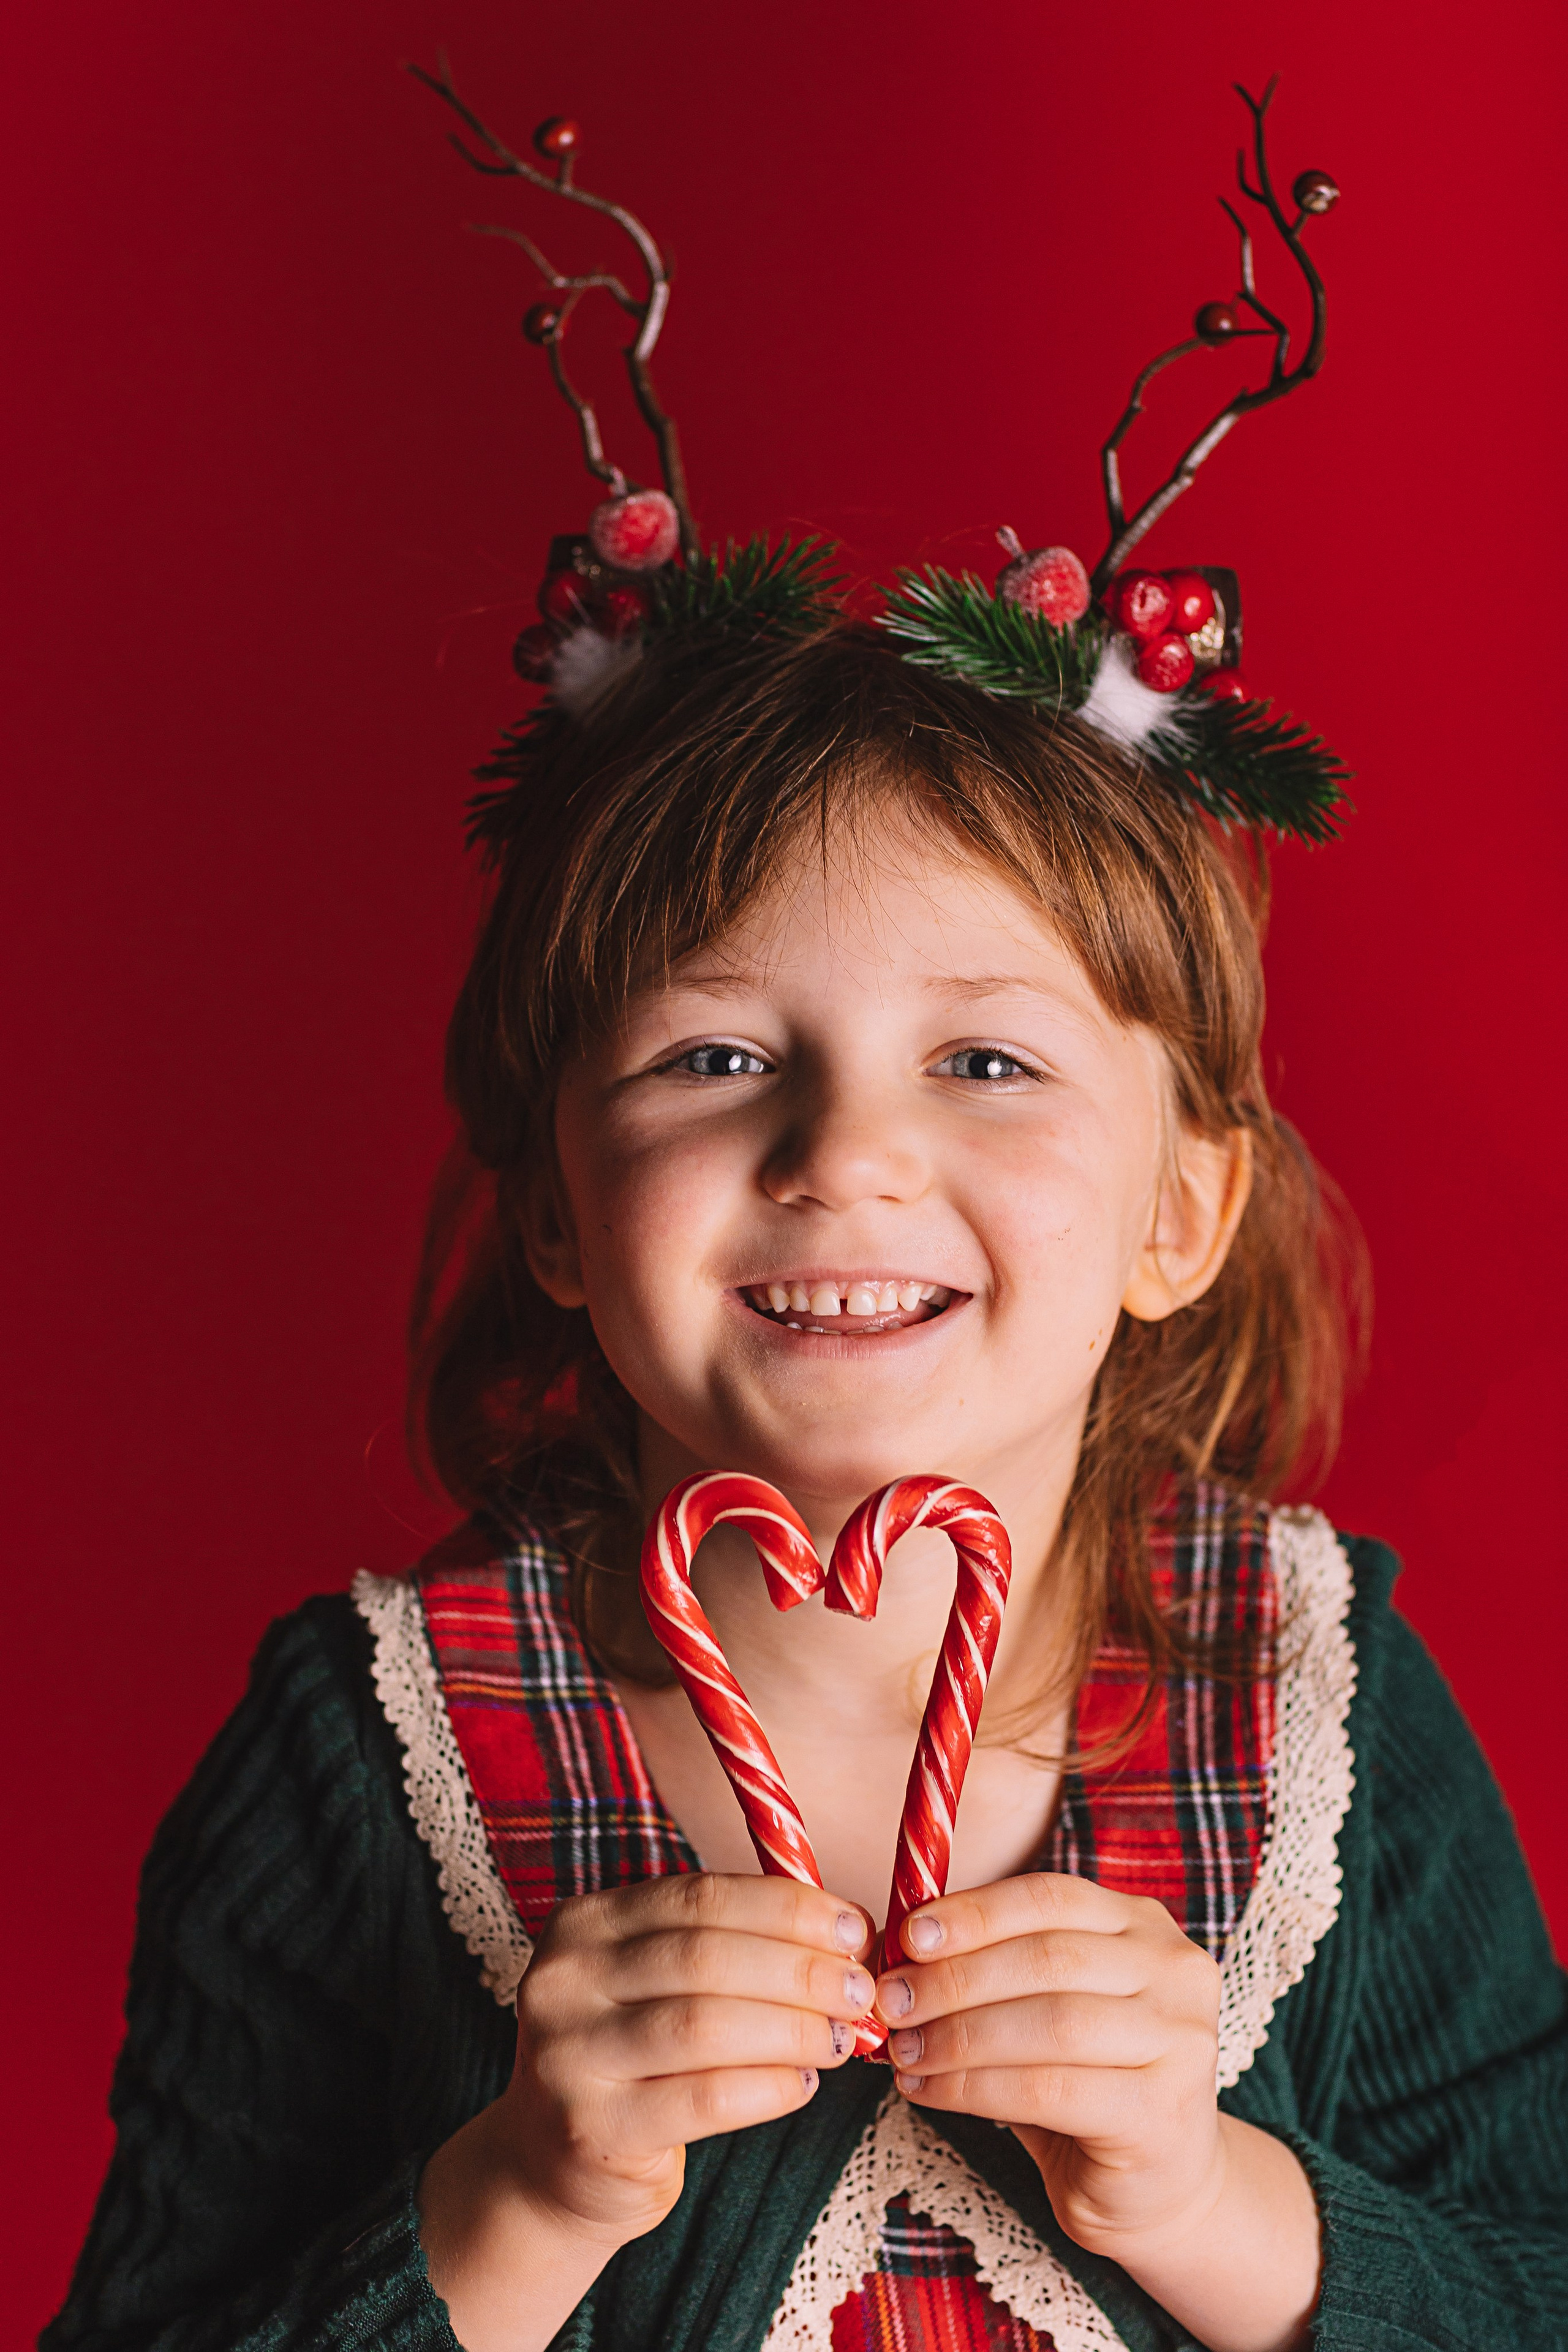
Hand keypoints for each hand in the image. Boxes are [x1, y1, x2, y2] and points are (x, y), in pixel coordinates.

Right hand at [495, 1872, 874, 2243]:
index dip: (786, 1909)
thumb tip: (848, 1935)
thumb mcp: (658, 1983)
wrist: (552, 2167)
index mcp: (584, 1922)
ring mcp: (568, 2054)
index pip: (700, 1897)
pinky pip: (704, 2098)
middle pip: (705, 1955)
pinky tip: (804, 2084)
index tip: (854, 1929)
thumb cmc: (633, 2059)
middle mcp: (564, 1978)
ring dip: (794, 2028)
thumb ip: (729, 1948)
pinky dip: (769, 2088)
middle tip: (862, 1990)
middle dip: (800, 1969)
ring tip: (844, 2038)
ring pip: (706, 2024)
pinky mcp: (592, 2128)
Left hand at [873, 1874, 1319, 2351]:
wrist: (1163, 2184)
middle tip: (892, 1999)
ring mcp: (1179, 2039)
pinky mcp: (1161, 2108)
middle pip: (1047, 1958)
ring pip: (1048, 2023)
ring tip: (904, 2049)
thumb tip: (902, 1946)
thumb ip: (1000, 1966)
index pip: (1050, 1897)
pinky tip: (928, 2091)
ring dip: (959, 2035)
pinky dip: (974, 2088)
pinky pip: (1047, 2089)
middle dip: (956, 1978)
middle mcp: (1174, 1970)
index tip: (910, 1934)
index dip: (976, 1912)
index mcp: (1143, 1925)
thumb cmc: (1088, 2082)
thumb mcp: (1051, 2005)